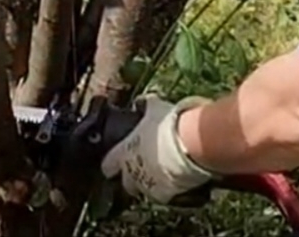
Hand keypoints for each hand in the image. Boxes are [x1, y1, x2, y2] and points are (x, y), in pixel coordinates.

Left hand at [99, 96, 214, 203]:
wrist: (190, 144)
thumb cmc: (168, 124)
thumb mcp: (155, 109)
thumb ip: (146, 105)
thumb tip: (142, 101)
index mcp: (122, 154)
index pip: (108, 165)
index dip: (112, 163)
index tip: (117, 160)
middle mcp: (131, 174)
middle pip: (126, 183)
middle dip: (132, 178)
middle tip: (143, 166)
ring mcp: (147, 187)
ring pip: (145, 191)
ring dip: (151, 183)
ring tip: (163, 173)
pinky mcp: (165, 196)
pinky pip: (163, 196)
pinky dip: (168, 190)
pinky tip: (176, 181)